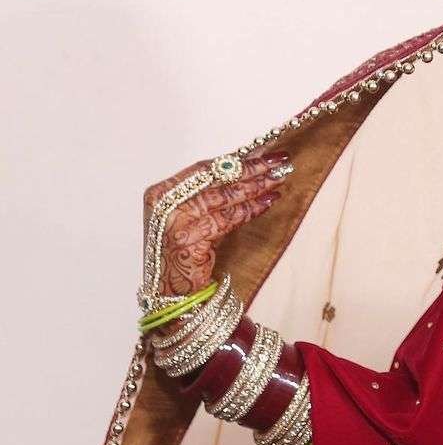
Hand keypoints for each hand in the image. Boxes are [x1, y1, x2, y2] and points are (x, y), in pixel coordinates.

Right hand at [143, 151, 290, 296]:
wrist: (172, 292)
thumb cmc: (183, 252)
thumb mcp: (190, 217)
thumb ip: (209, 193)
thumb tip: (247, 164)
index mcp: (160, 192)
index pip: (204, 169)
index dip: (236, 159)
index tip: (263, 152)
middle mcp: (164, 205)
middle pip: (216, 179)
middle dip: (252, 168)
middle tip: (280, 162)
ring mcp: (174, 223)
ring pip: (224, 198)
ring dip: (256, 187)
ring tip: (279, 181)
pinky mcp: (189, 241)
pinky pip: (227, 220)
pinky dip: (250, 209)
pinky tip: (268, 202)